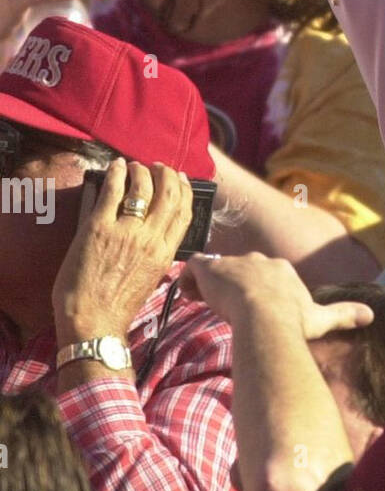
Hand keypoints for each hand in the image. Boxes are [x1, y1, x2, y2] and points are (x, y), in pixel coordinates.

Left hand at [52, 159, 192, 342]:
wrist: (93, 324)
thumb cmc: (118, 307)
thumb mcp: (151, 279)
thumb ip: (157, 255)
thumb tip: (155, 235)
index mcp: (165, 253)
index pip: (184, 213)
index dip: (185, 191)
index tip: (181, 180)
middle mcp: (150, 239)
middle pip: (169, 195)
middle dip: (166, 175)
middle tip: (158, 168)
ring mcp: (126, 232)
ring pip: (143, 188)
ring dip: (141, 172)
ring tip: (135, 166)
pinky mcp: (99, 228)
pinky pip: (112, 191)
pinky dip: (117, 174)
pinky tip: (116, 166)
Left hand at [180, 250, 373, 339]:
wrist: (267, 317)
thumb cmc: (294, 320)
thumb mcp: (321, 318)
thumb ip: (344, 314)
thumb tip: (372, 315)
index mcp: (282, 270)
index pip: (264, 273)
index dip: (254, 289)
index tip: (248, 308)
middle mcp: (260, 260)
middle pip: (240, 267)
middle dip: (233, 285)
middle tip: (228, 309)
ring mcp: (235, 262)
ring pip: (216, 268)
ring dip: (210, 285)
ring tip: (206, 305)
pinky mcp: (212, 268)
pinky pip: (193, 267)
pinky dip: (189, 283)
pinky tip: (192, 300)